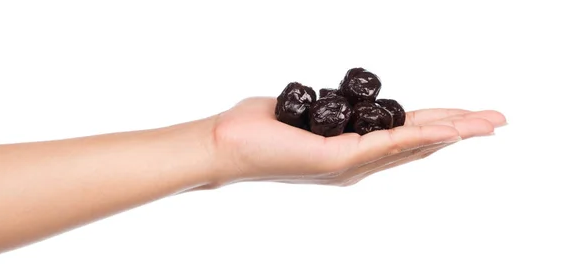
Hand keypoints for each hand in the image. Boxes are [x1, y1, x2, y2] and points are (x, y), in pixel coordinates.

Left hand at [212, 97, 505, 185]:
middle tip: (496, 120)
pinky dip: (420, 135)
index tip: (467, 116)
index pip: (403, 137)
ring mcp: (349, 164)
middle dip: (459, 129)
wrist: (226, 146)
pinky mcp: (337, 160)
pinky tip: (448, 128)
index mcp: (350, 152)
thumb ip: (332, 113)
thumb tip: (339, 102)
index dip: (438, 126)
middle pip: (417, 144)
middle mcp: (355, 163)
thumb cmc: (259, 128)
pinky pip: (387, 144)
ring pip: (411, 145)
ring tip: (486, 123)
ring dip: (452, 132)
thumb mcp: (307, 114)